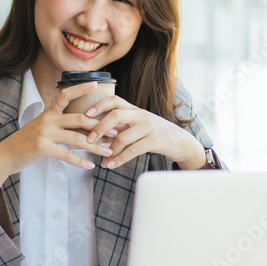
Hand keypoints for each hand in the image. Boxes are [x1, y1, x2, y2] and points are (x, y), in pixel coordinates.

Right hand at [0, 81, 114, 176]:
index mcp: (48, 112)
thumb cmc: (25, 142)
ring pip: (76, 138)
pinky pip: (66, 154)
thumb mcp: (40, 127)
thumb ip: (58, 124)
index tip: (96, 84)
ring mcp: (44, 133)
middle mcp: (47, 120)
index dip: (80, 88)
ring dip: (95, 146)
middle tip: (116, 131)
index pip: (65, 95)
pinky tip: (91, 166)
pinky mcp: (42, 147)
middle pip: (79, 119)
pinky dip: (80, 161)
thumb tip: (80, 125)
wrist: (5, 155)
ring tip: (109, 151)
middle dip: (100, 126)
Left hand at [83, 95, 205, 169]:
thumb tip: (97, 129)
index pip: (115, 100)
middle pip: (116, 115)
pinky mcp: (155, 141)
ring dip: (109, 150)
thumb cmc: (155, 133)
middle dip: (99, 127)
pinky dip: (120, 159)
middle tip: (89, 139)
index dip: (99, 105)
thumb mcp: (139, 124)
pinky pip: (132, 150)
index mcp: (135, 109)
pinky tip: (112, 165)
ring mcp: (149, 127)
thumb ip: (123, 124)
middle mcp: (141, 115)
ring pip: (123, 136)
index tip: (86, 114)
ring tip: (102, 160)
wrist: (181, 142)